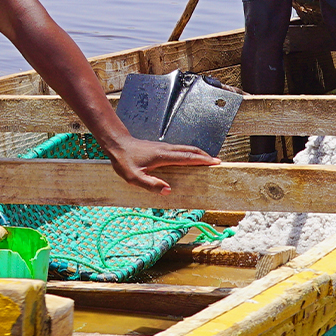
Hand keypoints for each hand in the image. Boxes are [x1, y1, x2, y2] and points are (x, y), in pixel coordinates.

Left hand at [104, 135, 218, 193]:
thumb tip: (168, 190)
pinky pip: (180, 149)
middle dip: (205, 156)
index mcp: (163, 156)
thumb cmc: (124, 161)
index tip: (215, 163)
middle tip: (217, 162)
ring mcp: (164, 147)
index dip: (202, 160)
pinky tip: (190, 159)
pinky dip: (190, 153)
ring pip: (186, 148)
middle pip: (190, 150)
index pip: (187, 157)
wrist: (117, 144)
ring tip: (208, 160)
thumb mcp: (133, 177)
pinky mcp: (161, 147)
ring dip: (198, 153)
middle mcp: (166, 149)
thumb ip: (150, 184)